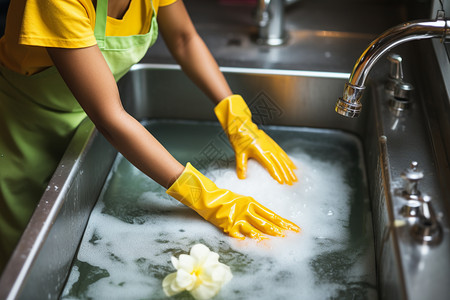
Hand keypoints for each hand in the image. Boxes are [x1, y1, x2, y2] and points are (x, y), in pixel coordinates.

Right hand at [166, 163, 299, 239]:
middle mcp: (247, 210)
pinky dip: (247, 240)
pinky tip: (255, 245)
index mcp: (252, 203)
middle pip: (266, 222)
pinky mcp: (228, 226)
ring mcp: (238, 218)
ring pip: (255, 229)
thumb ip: (254, 209)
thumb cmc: (226, 198)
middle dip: (279, 230)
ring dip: (267, 236)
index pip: (271, 214)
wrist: (208, 197)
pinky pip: (239, 235)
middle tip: (291, 236)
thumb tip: (267, 218)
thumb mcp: (242, 200)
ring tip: (278, 241)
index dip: (284, 222)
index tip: (294, 228)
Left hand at [214, 95, 296, 184]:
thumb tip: (242, 177)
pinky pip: (282, 153)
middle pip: (280, 164)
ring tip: (295, 178)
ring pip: (283, 159)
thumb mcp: (239, 153)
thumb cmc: (240, 139)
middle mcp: (269, 148)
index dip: (277, 174)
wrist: (242, 126)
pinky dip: (288, 160)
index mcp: (261, 151)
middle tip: (291, 184)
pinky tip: (293, 166)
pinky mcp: (272, 144)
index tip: (282, 182)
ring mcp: (272, 145)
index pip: (271, 165)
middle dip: (286, 174)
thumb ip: (241, 166)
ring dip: (290, 169)